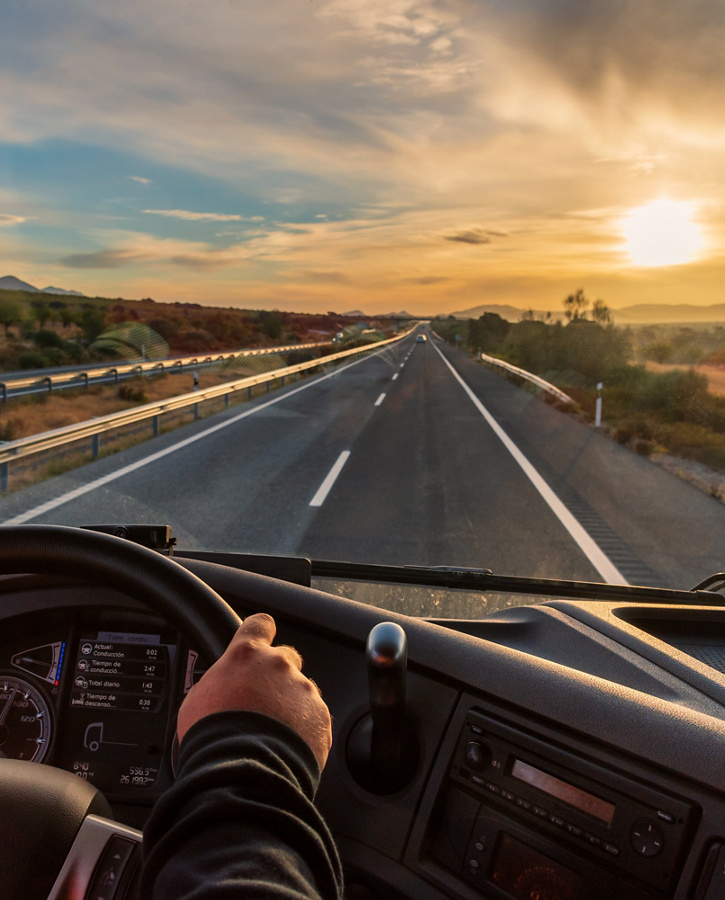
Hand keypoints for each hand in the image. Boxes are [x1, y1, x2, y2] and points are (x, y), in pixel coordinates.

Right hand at [177, 613, 332, 771]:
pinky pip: (313, 719)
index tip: (260, 638)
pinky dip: (304, 731)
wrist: (241, 772)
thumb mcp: (199, 699)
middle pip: (285, 658)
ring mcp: (302, 690)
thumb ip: (220, 682)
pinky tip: (285, 749)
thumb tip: (224, 687)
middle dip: (276, 677)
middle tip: (261, 704)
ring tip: (272, 735)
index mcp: (245, 655)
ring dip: (290, 707)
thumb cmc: (213, 738)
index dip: (260, 632)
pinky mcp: (320, 716)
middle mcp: (278, 665)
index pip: (259, 624)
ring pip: (300, 691)